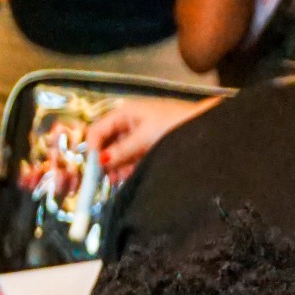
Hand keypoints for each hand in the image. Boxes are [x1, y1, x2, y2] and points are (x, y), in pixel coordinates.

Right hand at [86, 93, 208, 179]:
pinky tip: (127, 178)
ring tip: (118, 181)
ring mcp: (136, 136)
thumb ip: (122, 150)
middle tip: (104, 180)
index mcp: (123, 114)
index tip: (92, 170)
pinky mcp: (145, 147)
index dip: (91, 150)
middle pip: (104, 144)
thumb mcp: (145, 138)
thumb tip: (100, 162)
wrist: (203, 127)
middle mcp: (126, 124)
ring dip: (114, 168)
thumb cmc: (173, 125)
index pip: (96, 131)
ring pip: (116, 154)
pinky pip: (128, 159)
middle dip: (103, 162)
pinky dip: (126, 169)